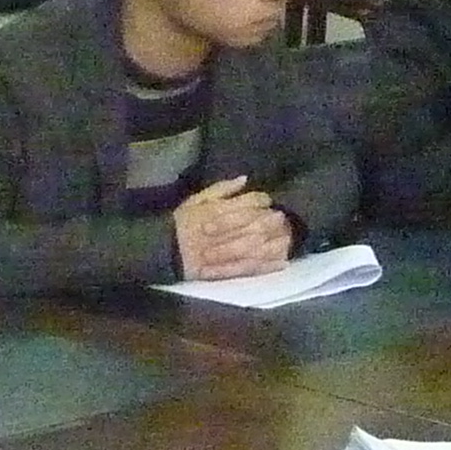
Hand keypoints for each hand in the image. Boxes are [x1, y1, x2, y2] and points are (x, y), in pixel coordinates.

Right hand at [172, 177, 292, 280]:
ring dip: (274, 243)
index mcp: (215, 211)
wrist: (162, 250)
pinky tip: (282, 262)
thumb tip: (245, 179)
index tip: (269, 201)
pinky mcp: (223, 270)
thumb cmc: (181, 222)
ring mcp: (223, 252)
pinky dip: (266, 266)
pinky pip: (247, 268)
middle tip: (283, 219)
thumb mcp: (196, 199)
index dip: (261, 201)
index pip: (245, 202)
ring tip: (288, 239)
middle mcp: (222, 231)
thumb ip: (221, 189)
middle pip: (253, 224)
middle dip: (271, 222)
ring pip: (254, 247)